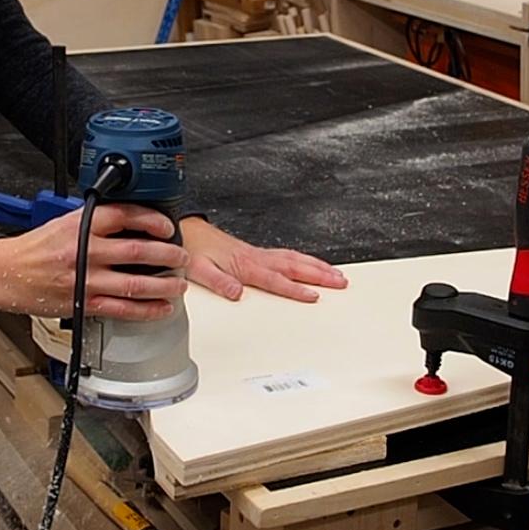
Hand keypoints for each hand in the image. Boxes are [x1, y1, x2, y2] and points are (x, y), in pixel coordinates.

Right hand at [0, 204, 189, 320]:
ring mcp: (86, 280)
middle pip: (138, 252)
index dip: (153, 220)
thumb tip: (133, 225)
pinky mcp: (84, 304)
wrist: (5, 272)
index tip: (167, 226)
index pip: (125, 216)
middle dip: (168, 255)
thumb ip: (96, 223)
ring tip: (179, 284)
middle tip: (181, 257)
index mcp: (81, 226)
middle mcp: (86, 251)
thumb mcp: (65, 223)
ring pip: (136, 284)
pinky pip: (123, 309)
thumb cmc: (34, 248)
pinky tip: (161, 308)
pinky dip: (147, 310)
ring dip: (164, 285)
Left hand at [180, 217, 347, 302]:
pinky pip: (288, 256)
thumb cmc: (193, 251)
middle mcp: (256, 258)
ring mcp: (258, 254)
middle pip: (294, 266)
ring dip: (317, 266)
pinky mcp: (256, 253)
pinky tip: (311, 265)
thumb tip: (237, 292)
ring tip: (337, 274)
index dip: (296, 289)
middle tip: (342, 282)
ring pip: (295, 259)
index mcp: (245, 265)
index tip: (314, 296)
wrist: (186, 233)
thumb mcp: (199, 269)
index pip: (276, 280)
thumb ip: (219, 282)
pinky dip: (304, 260)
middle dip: (320, 275)